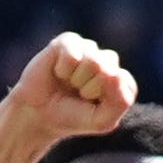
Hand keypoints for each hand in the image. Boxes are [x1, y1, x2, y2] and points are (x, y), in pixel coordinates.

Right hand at [0, 33, 133, 146]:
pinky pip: (73, 53)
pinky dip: (63, 68)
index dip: (105, 97)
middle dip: (91, 88)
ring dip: (77, 79)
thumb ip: (120, 102)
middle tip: (78, 92)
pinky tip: (59, 72)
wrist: (38, 114)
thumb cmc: (73, 116)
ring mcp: (88, 49)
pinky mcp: (68, 42)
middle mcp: (108, 61)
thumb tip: (116, 74)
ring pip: (94, 61)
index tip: (92, 103)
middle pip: (110, 70)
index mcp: (122, 81)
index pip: (125, 83)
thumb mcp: (102, 120)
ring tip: (69, 82)